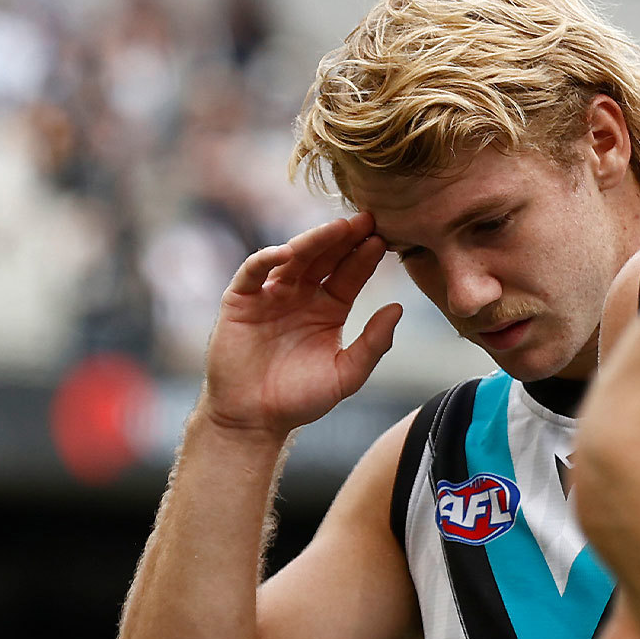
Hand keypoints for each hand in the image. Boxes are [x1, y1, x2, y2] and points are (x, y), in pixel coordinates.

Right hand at [199, 212, 401, 435]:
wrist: (254, 419)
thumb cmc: (300, 400)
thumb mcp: (346, 374)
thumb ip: (374, 343)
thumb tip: (398, 309)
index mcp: (329, 308)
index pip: (350, 274)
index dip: (365, 256)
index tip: (385, 239)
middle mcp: (302, 295)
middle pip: (325, 258)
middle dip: (344, 239)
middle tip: (366, 219)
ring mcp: (271, 295)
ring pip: (293, 258)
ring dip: (314, 241)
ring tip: (337, 228)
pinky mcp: (241, 301)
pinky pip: (253, 272)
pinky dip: (267, 259)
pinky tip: (287, 252)